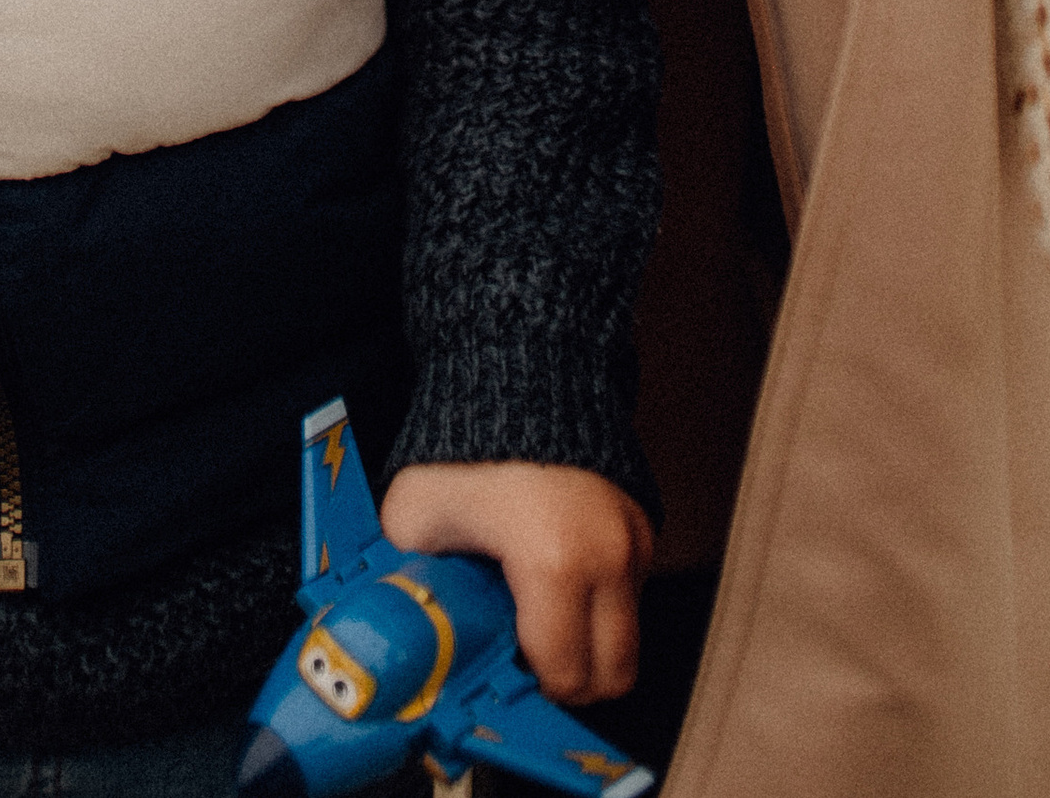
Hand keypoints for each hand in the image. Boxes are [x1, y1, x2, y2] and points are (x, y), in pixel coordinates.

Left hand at [377, 460, 649, 704]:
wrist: (519, 366)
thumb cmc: (467, 438)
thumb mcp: (416, 514)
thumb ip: (413, 580)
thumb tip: (406, 629)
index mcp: (554, 563)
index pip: (563, 674)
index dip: (527, 683)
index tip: (502, 667)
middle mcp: (609, 558)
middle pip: (611, 675)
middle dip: (568, 678)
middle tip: (526, 655)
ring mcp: (634, 540)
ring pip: (625, 635)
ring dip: (586, 638)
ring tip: (537, 605)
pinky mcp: (644, 523)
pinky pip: (630, 591)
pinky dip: (599, 599)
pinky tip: (555, 570)